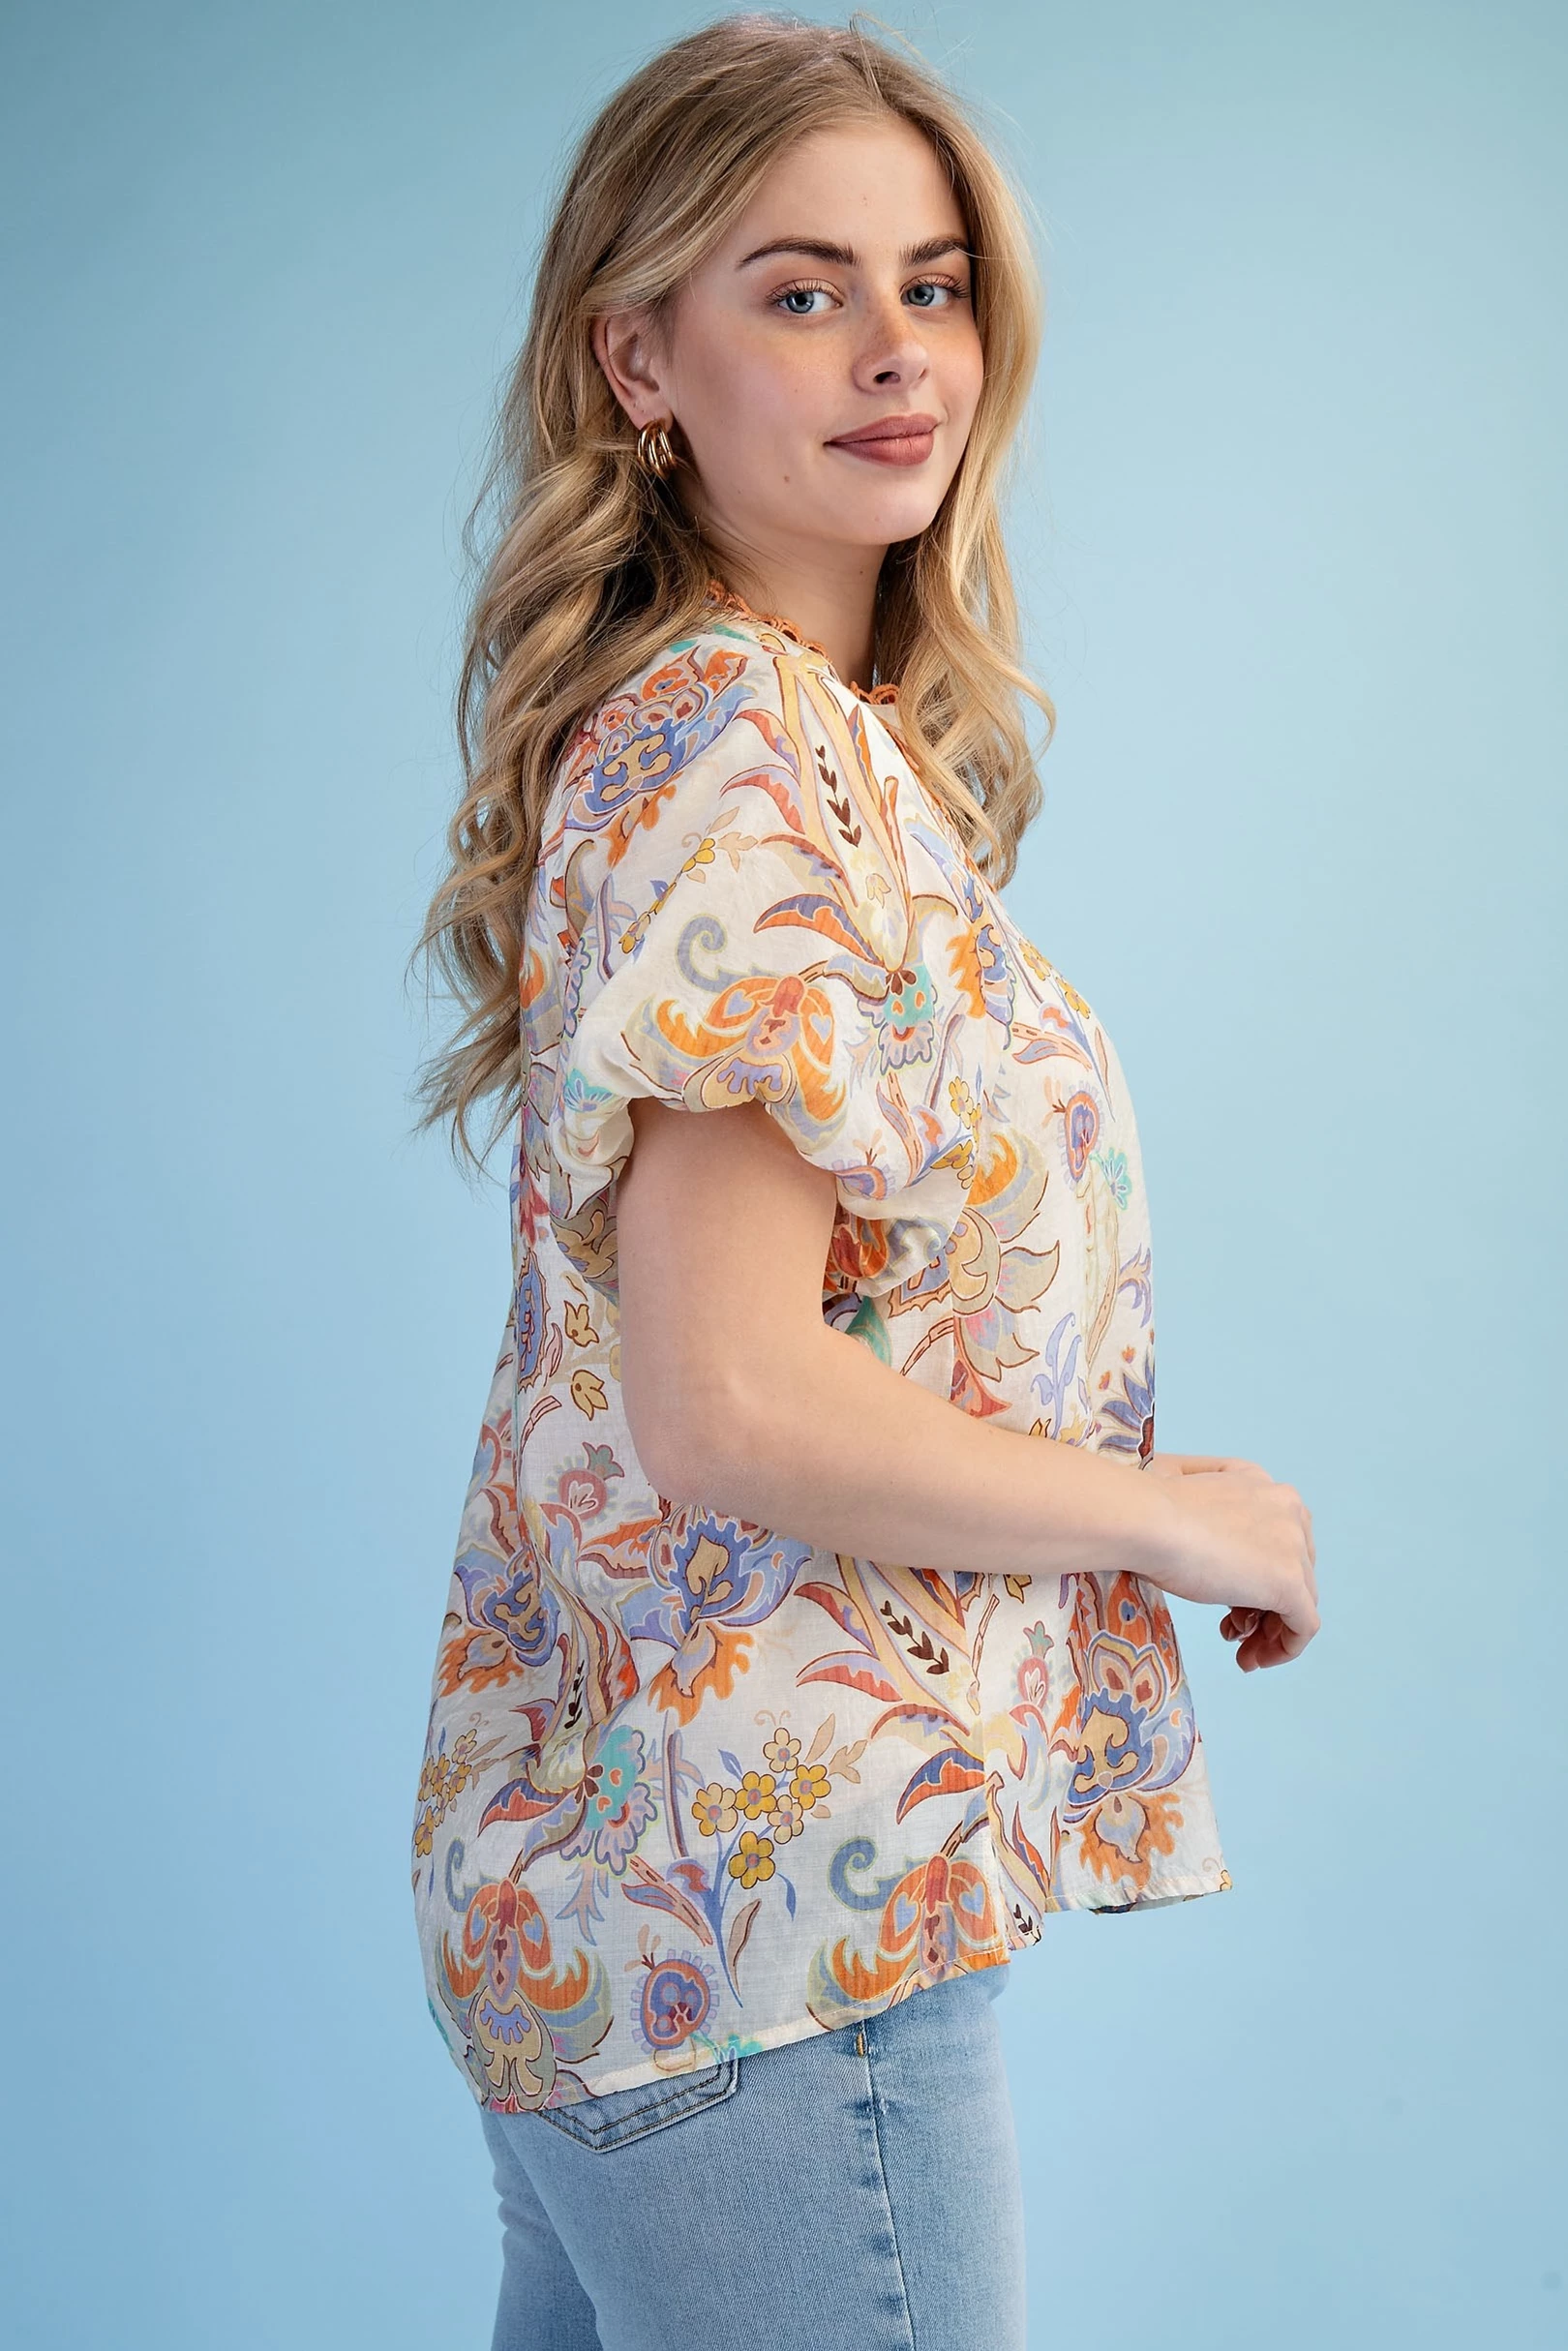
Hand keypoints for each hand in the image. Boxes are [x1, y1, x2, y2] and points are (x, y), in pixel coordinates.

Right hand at [1143, 1453, 1318, 1670]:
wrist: (1146, 1521)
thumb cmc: (1147, 1509)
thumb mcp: (1178, 1491)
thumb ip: (1204, 1508)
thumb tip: (1201, 1533)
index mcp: (1260, 1483)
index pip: (1275, 1538)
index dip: (1256, 1574)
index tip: (1229, 1601)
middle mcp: (1287, 1509)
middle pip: (1292, 1568)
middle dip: (1264, 1605)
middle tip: (1232, 1629)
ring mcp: (1292, 1547)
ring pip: (1300, 1599)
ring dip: (1271, 1631)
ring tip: (1242, 1653)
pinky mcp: (1289, 1582)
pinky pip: (1304, 1627)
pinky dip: (1285, 1648)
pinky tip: (1255, 1660)